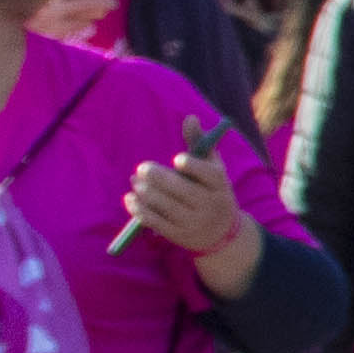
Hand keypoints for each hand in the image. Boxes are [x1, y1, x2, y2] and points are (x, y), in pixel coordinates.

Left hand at [117, 146, 258, 295]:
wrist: (222, 233)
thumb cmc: (213, 191)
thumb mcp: (213, 168)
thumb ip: (200, 143)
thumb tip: (189, 117)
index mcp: (220, 184)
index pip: (209, 175)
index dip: (193, 167)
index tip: (177, 159)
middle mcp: (209, 204)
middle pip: (181, 190)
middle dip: (158, 177)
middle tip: (142, 168)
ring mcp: (194, 221)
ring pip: (164, 205)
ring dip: (144, 191)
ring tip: (135, 182)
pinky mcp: (178, 235)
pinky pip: (154, 220)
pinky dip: (139, 208)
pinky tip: (131, 198)